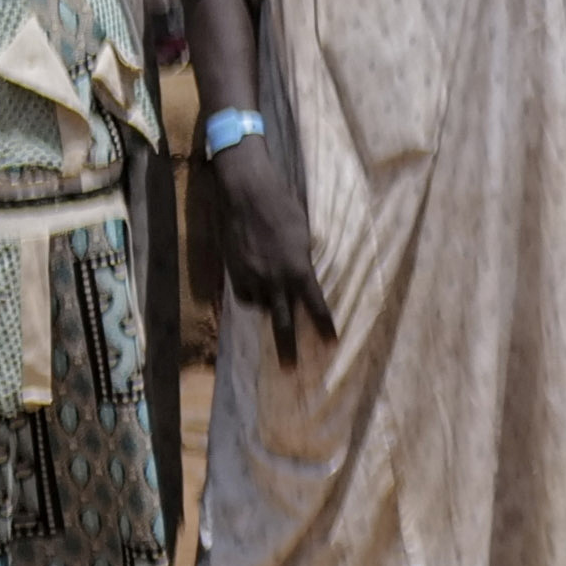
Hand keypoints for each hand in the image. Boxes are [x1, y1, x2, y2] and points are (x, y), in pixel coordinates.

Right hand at [207, 143, 328, 350]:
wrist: (246, 193)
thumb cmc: (283, 207)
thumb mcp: (303, 235)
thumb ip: (303, 261)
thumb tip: (303, 278)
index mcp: (299, 269)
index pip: (316, 307)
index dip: (324, 327)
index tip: (332, 346)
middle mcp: (275, 279)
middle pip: (283, 323)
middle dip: (287, 349)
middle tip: (290, 372)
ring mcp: (251, 277)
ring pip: (261, 306)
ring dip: (268, 307)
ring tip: (272, 299)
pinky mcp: (233, 272)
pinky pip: (245, 294)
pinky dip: (251, 293)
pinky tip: (255, 283)